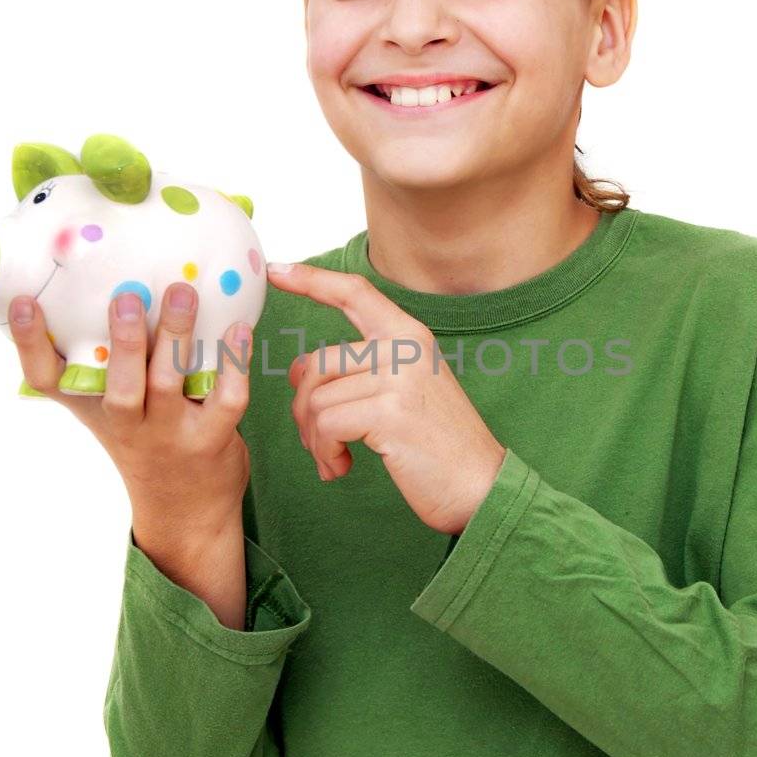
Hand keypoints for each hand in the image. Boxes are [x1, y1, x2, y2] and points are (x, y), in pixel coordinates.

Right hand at [7, 282, 253, 548]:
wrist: (185, 514)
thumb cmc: (144, 442)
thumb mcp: (108, 411)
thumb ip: (102, 363)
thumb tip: (97, 282)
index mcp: (93, 409)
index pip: (46, 380)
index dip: (29, 344)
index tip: (23, 303)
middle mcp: (127, 425)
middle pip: (118, 387)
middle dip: (122, 343)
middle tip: (126, 298)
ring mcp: (171, 435)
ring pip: (168, 385)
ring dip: (176, 338)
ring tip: (183, 293)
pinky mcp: (212, 441)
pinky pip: (227, 400)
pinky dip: (234, 364)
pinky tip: (238, 329)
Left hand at [266, 261, 505, 534]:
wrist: (482, 486)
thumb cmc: (438, 445)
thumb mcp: (408, 389)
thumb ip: (364, 369)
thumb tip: (300, 370)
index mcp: (410, 336)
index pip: (354, 293)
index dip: (311, 279)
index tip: (274, 271)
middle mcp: (405, 348)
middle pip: (317, 363)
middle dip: (303, 409)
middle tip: (319, 443)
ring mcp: (399, 378)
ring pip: (316, 399)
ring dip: (315, 440)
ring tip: (335, 461)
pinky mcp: (390, 413)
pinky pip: (327, 425)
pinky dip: (325, 452)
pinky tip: (342, 468)